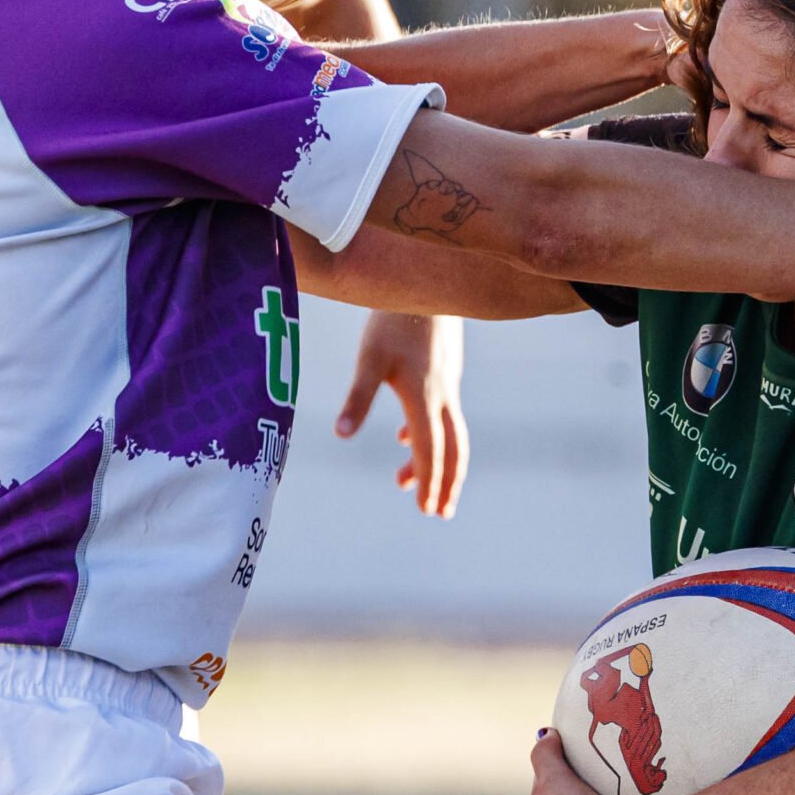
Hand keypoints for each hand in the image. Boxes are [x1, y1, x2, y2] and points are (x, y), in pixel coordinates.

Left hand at [334, 311, 469, 516]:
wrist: (429, 281)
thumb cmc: (393, 320)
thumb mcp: (369, 359)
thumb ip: (357, 398)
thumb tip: (341, 435)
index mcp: (425, 399)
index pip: (430, 451)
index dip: (429, 482)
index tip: (428, 509)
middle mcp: (443, 396)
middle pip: (453, 450)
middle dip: (447, 483)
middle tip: (440, 512)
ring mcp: (447, 385)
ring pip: (450, 434)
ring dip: (438, 462)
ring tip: (410, 485)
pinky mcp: (444, 373)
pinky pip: (443, 414)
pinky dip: (428, 434)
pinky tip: (405, 437)